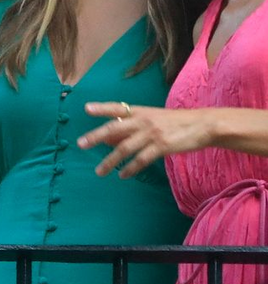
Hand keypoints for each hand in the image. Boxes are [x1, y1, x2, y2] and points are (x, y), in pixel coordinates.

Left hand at [78, 102, 214, 177]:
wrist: (202, 125)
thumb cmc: (174, 122)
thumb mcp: (152, 118)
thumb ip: (130, 127)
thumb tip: (107, 138)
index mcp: (140, 111)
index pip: (117, 108)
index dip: (102, 108)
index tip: (86, 109)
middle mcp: (143, 120)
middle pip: (114, 128)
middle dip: (96, 137)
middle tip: (81, 144)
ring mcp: (152, 133)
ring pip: (125, 148)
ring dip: (110, 161)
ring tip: (99, 171)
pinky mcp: (162, 146)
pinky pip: (141, 159)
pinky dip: (130, 168)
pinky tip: (123, 175)